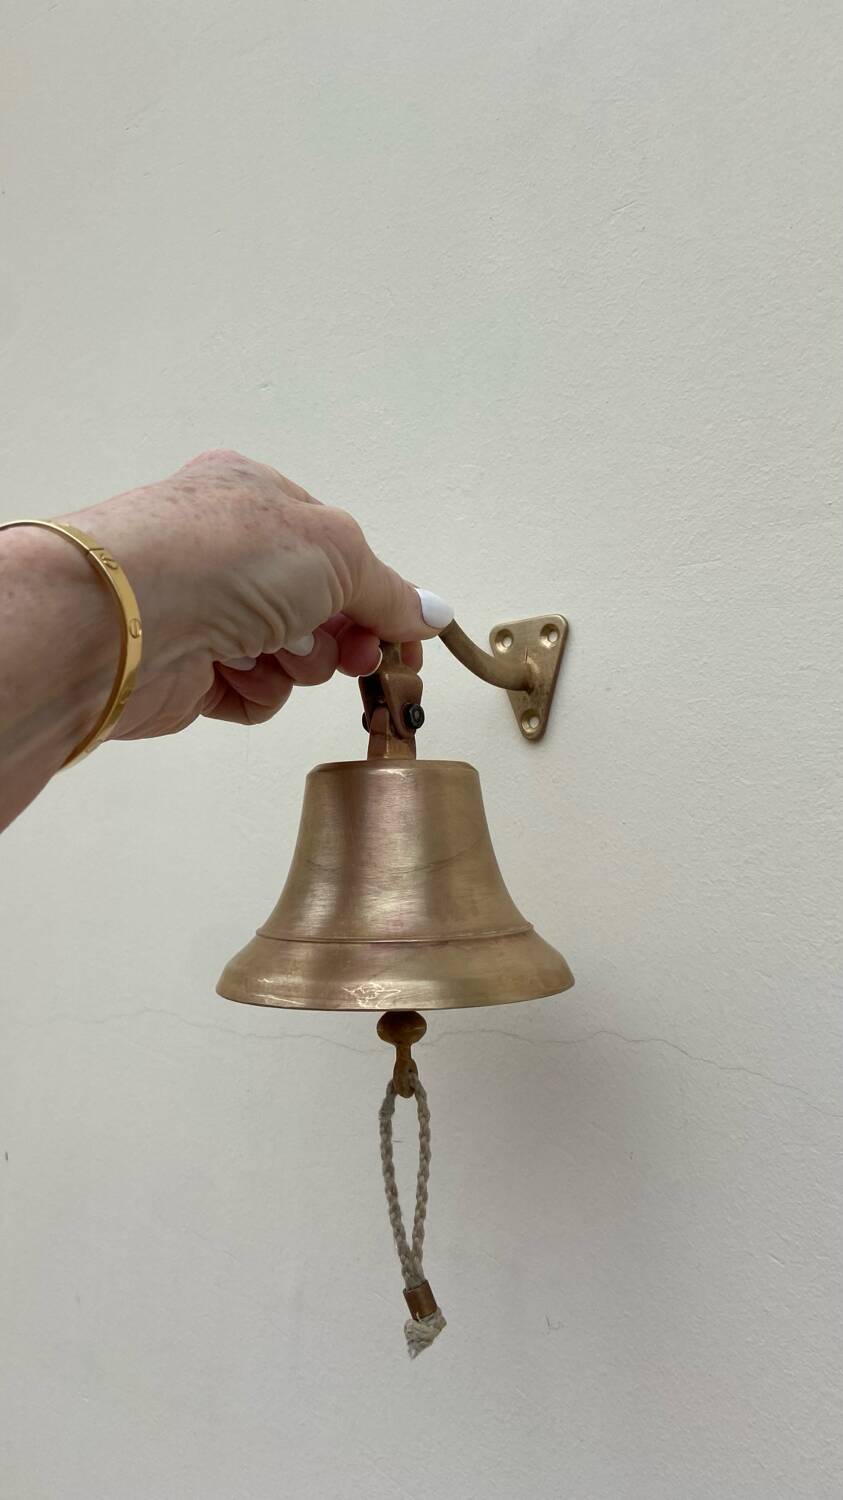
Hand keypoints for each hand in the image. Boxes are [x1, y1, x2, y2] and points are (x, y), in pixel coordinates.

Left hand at [60, 449, 452, 739]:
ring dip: (298, 663)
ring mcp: (204, 610)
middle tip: (354, 656)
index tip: (405, 635)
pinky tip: (239, 675)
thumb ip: (389, 589)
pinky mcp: (186, 669)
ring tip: (277, 653)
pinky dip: (257, 691)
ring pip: (288, 653)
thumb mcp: (337, 551)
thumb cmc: (223, 556)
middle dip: (341, 634)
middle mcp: (225, 550)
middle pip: (316, 606)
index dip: (374, 593)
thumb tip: (433, 612)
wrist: (125, 619)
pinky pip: (250, 692)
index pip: (334, 549)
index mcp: (255, 496)